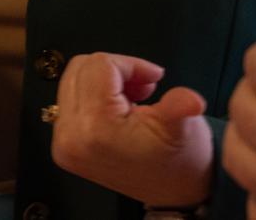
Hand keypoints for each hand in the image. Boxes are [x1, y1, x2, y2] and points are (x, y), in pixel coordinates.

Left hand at [51, 52, 212, 205]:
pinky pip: (73, 97)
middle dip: (116, 69)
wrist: (170, 191)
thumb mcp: (182, 129)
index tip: (152, 76)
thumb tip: (190, 100)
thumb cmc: (176, 163)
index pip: (99, 66)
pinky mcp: (66, 143)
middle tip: (143, 84)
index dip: (131, 64)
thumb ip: (180, 108)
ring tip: (135, 94)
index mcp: (95, 130)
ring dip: (107, 79)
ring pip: (75, 78)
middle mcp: (71, 137)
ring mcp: (64, 141)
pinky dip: (97, 91)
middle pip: (82, 68)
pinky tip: (122, 102)